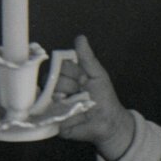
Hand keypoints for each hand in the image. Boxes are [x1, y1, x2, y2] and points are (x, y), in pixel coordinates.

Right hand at [56, 35, 134, 160]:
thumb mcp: (97, 74)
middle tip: (83, 92)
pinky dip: (70, 115)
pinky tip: (78, 116)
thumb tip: (80, 38)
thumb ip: (87, 58)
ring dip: (70, 100)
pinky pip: (55, 114)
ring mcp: (52, 105)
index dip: (71, 71)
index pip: (58, 66)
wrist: (109, 121)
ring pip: (51, 97)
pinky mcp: (54, 122)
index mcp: (64, 77)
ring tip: (82, 105)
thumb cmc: (103, 97)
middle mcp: (55, 90)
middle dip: (70, 85)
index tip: (84, 78)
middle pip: (51, 80)